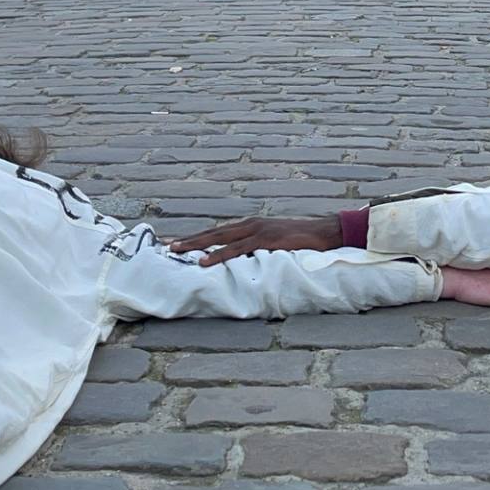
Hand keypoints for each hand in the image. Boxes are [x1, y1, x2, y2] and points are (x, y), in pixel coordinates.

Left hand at [169, 215, 341, 265]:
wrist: (325, 233)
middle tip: (164, 245)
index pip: (217, 232)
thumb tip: (244, 264)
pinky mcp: (265, 240)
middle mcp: (250, 225)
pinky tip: (205, 261)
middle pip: (212, 233)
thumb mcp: (275, 244)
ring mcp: (257, 230)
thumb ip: (258, 250)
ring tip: (175, 251)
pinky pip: (237, 249)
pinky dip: (219, 255)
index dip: (196, 238)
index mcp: (250, 226)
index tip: (175, 242)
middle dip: (187, 239)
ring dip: (195, 245)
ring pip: (219, 239)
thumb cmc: (301, 241)